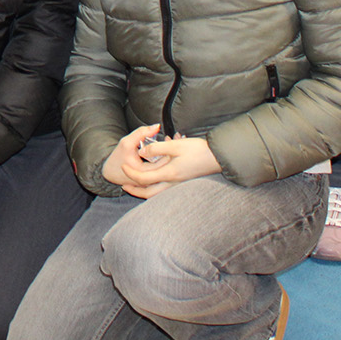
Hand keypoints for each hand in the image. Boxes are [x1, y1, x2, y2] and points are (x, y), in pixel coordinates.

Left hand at [102, 124, 219, 198]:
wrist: (218, 157)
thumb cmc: (198, 150)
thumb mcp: (175, 146)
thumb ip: (156, 148)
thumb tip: (142, 152)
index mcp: (169, 174)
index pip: (144, 178)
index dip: (131, 173)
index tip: (122, 167)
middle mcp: (173, 183)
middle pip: (149, 193)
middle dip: (135, 190)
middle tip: (124, 186)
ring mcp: (179, 184)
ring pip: (157, 193)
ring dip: (145, 190)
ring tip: (136, 184)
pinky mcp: (183, 183)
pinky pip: (165, 190)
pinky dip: (155, 188)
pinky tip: (154, 181)